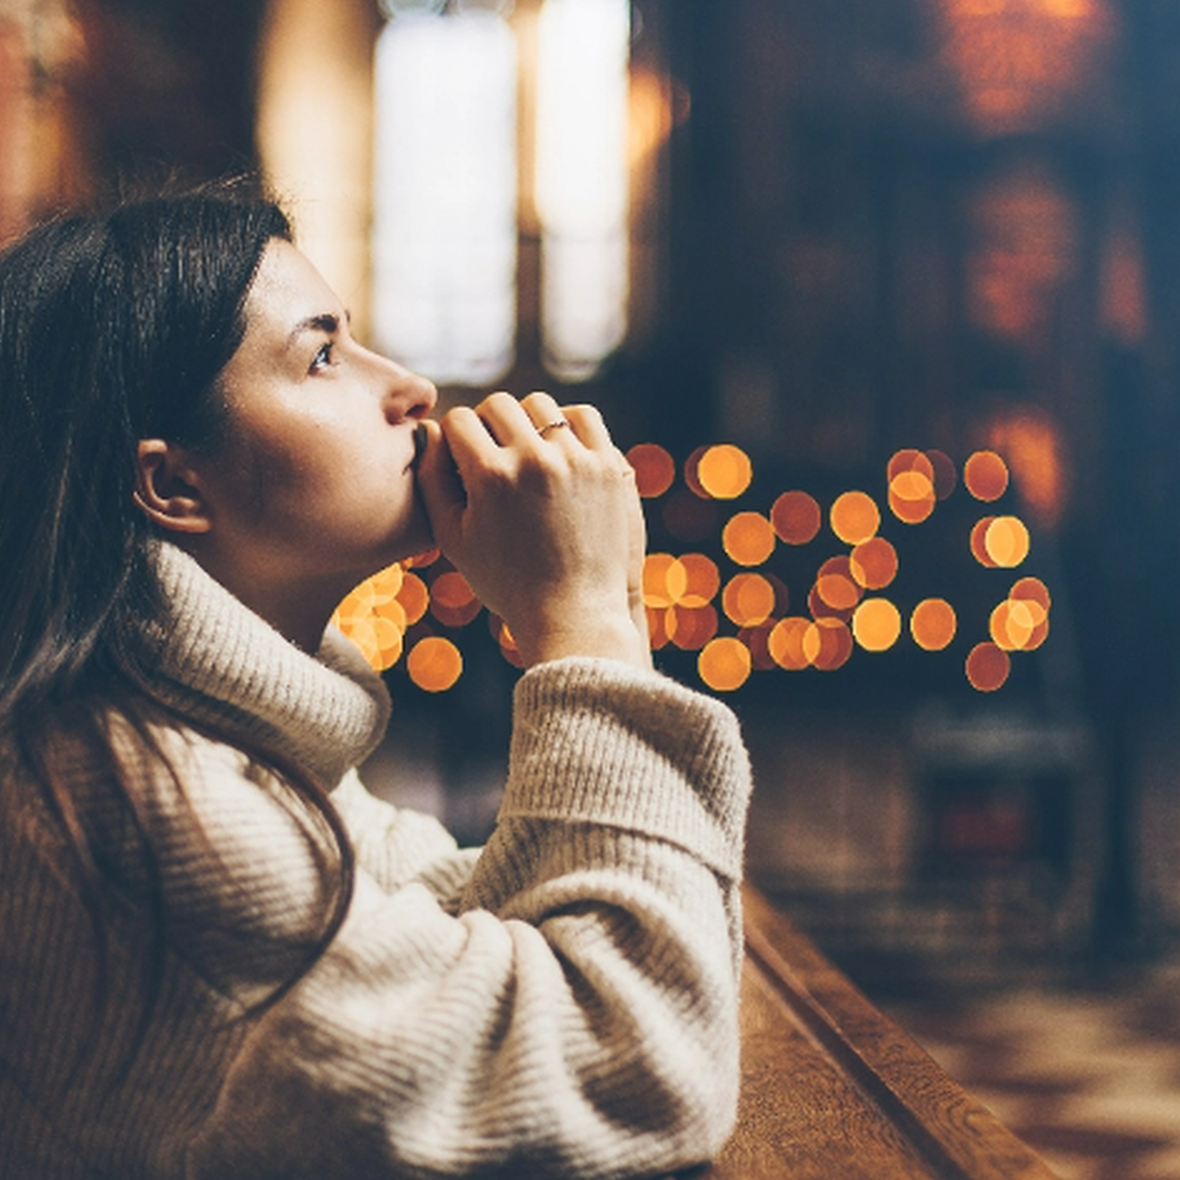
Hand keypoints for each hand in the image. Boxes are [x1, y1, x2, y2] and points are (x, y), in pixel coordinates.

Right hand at [416, 391, 651, 670]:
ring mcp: (576, 460)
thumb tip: (428, 427)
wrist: (573, 612)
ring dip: (527, 421)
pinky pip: (583, 417)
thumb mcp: (452, 537)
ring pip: (541, 405)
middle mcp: (534, 460)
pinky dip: (566, 425)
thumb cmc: (504, 580)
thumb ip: (431, 478)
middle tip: (492, 456)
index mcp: (491, 477)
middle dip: (488, 426)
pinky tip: (557, 449)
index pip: (460, 420)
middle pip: (498, 405)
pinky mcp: (608, 466)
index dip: (455, 439)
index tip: (463, 461)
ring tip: (524, 452)